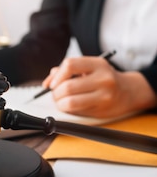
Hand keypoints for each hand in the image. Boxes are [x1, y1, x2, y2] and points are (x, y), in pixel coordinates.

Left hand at [42, 57, 156, 117]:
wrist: (129, 91)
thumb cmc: (103, 78)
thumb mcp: (89, 68)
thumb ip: (66, 71)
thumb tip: (47, 83)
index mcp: (98, 64)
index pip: (69, 65)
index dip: (56, 76)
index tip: (52, 84)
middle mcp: (103, 79)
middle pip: (67, 87)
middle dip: (55, 93)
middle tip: (55, 94)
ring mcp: (104, 95)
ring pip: (70, 102)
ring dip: (59, 103)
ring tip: (61, 101)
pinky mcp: (102, 110)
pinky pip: (77, 111)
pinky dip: (68, 110)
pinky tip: (71, 106)